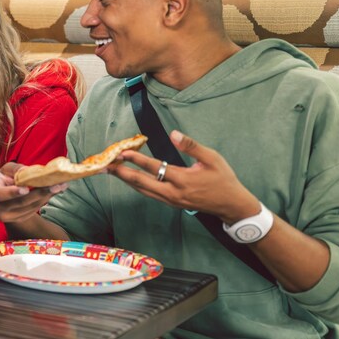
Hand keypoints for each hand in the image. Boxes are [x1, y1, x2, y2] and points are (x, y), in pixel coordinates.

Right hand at [0, 163, 67, 222]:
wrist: (2, 195)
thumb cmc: (4, 178)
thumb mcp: (6, 170)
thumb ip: (16, 169)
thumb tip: (30, 171)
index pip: (1, 194)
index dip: (13, 192)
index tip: (25, 189)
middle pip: (21, 202)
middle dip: (40, 193)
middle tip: (56, 185)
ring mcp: (7, 216)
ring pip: (30, 207)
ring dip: (47, 196)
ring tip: (60, 186)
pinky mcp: (18, 219)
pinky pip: (33, 210)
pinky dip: (45, 200)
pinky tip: (54, 192)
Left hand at [107, 130, 259, 222]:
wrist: (231, 205)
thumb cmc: (223, 179)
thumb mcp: (212, 158)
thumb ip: (191, 146)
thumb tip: (173, 134)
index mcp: (183, 180)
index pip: (155, 168)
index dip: (137, 160)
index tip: (123, 152)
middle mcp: (173, 193)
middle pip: (142, 183)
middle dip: (123, 174)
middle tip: (106, 166)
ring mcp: (171, 201)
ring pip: (143, 190)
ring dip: (127, 180)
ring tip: (112, 171)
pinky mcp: (171, 203)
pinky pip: (150, 194)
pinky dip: (137, 186)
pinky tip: (129, 179)